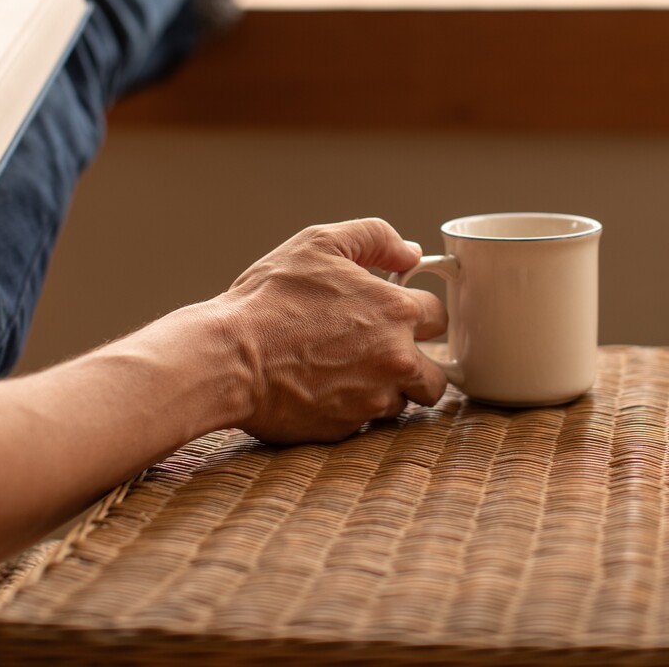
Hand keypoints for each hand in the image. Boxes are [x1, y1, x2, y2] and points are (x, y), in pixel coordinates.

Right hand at [209, 218, 448, 443]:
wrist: (230, 358)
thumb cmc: (270, 299)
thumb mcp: (320, 244)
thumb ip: (375, 238)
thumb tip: (411, 253)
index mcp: (396, 312)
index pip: (439, 316)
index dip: (417, 312)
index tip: (396, 315)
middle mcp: (396, 359)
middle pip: (436, 374)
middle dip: (416, 363)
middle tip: (383, 353)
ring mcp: (373, 399)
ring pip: (403, 401)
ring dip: (386, 390)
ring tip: (348, 372)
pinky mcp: (347, 429)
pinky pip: (365, 423)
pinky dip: (352, 409)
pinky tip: (323, 389)